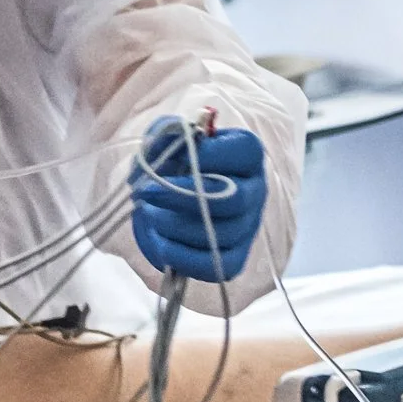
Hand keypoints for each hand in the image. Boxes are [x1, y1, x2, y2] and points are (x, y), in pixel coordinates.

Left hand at [132, 117, 267, 283]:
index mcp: (247, 154)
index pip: (245, 151)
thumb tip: (169, 143)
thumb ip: (168, 135)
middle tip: (146, 192)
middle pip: (233, 199)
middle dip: (183, 197)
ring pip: (221, 235)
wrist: (169, 200)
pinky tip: (160, 243)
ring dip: (176, 226)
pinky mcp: (234, 258)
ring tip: (149, 214)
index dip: (209, 155)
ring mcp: (247, 227)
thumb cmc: (173, 164)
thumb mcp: (168, 139)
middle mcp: (255, 191)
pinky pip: (216, 266)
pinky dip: (183, 257)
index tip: (173, 157)